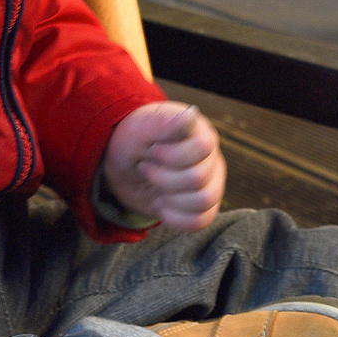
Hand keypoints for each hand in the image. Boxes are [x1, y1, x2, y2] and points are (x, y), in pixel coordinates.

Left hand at [102, 101, 224, 230]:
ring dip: (170, 198)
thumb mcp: (139, 128)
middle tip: (147, 169)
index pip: (203, 147)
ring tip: (155, 188)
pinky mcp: (206, 207)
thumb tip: (191, 115)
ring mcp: (212, 183)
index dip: (171, 155)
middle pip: (198, 178)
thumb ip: (163, 122)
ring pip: (203, 201)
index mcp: (200, 133)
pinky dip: (175, 218)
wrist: (125, 168)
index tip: (152, 150)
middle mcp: (212, 158)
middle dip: (162, 178)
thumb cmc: (134, 141)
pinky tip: (161, 204)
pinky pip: (201, 221)